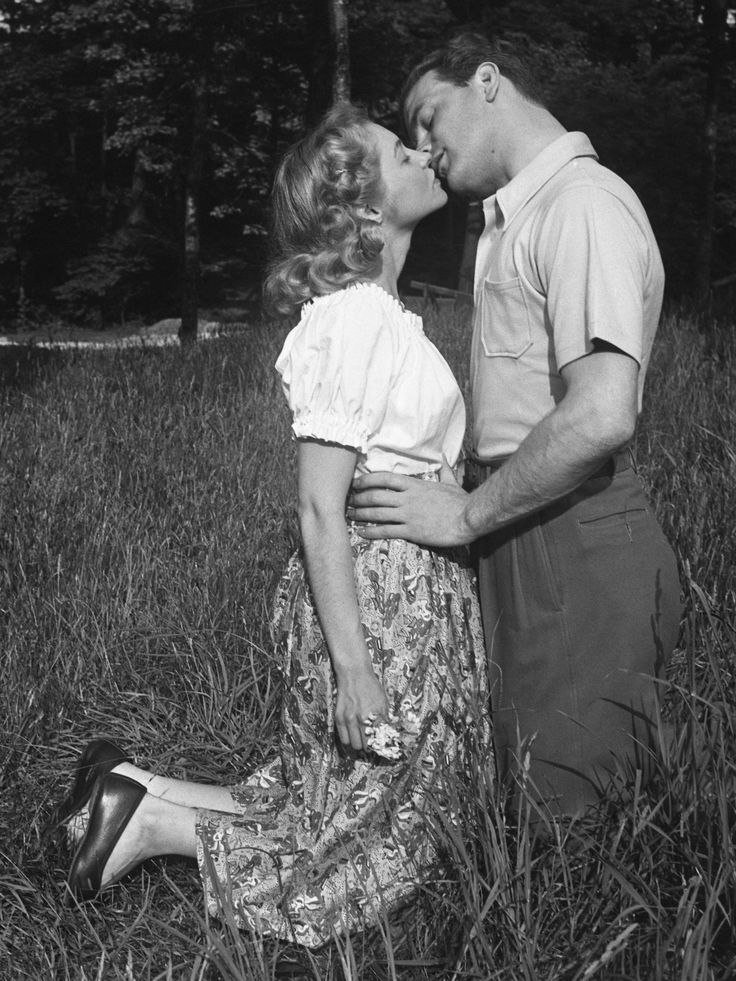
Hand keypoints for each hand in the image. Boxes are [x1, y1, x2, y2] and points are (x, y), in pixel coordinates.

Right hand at [335, 665, 389, 751]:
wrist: (354, 673)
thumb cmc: (370, 686)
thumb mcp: (383, 702)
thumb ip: (384, 719)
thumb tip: (387, 734)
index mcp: (374, 716)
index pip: (377, 741)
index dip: (379, 746)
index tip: (380, 746)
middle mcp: (360, 719)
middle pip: (364, 746)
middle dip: (368, 746)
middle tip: (370, 743)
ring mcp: (348, 719)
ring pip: (353, 745)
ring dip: (358, 745)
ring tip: (361, 740)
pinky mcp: (338, 717)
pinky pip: (343, 738)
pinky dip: (348, 740)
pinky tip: (352, 736)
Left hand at [348, 459, 474, 546]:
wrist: (469, 518)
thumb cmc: (461, 501)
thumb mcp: (451, 482)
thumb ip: (445, 470)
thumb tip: (445, 458)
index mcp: (414, 485)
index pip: (384, 478)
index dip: (367, 480)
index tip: (356, 483)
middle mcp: (407, 498)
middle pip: (375, 496)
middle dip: (359, 499)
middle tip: (348, 502)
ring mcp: (408, 515)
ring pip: (377, 513)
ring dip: (361, 515)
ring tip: (350, 517)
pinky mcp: (411, 531)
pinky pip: (386, 531)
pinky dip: (371, 532)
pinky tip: (361, 533)